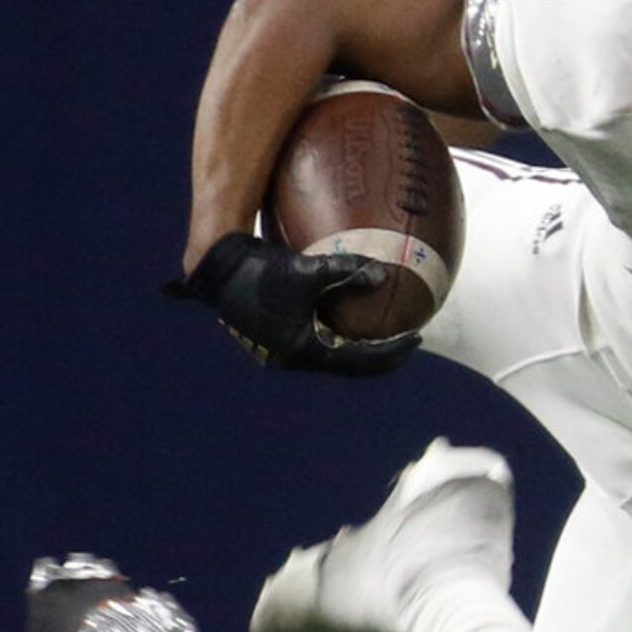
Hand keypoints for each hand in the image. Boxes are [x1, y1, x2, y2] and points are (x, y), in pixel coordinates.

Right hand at [163, 232, 419, 375]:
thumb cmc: (260, 269)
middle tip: (407, 340)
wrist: (215, 267)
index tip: (416, 339)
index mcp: (302, 352)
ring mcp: (281, 347)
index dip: (390, 352)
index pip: (359, 362)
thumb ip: (346, 270)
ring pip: (331, 353)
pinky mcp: (274, 333)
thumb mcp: (307, 269)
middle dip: (378, 354)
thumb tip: (383, 274)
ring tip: (382, 331)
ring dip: (357, 345)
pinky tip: (347, 313)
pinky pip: (316, 337)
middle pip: (347, 364)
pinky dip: (336, 331)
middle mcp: (292, 357)